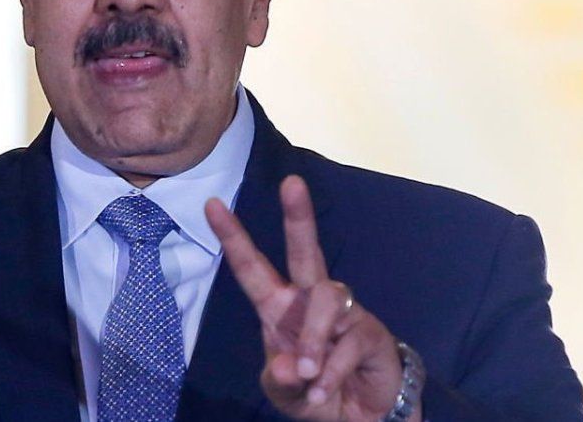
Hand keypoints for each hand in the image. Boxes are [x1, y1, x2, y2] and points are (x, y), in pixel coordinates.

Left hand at [204, 175, 418, 421]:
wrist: (359, 417)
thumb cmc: (314, 393)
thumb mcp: (283, 393)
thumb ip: (279, 380)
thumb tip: (288, 365)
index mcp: (279, 308)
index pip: (252, 268)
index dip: (233, 237)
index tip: (212, 204)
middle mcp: (309, 300)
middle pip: (306, 251)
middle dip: (298, 217)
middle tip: (291, 183)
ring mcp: (344, 312)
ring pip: (326, 299)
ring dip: (312, 338)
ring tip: (307, 374)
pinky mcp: (370, 332)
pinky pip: (348, 342)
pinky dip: (331, 373)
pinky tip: (323, 392)